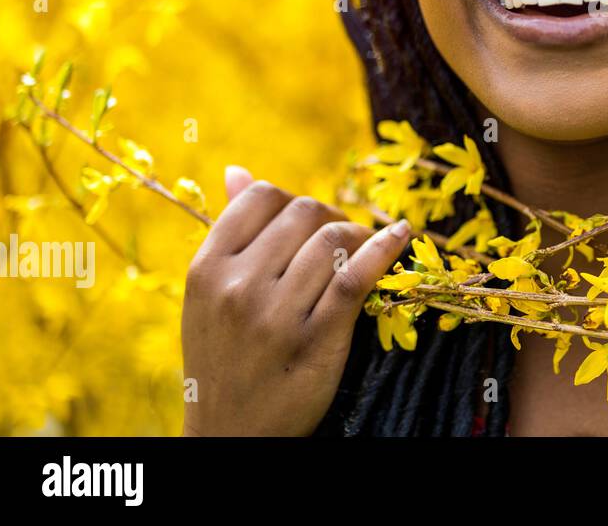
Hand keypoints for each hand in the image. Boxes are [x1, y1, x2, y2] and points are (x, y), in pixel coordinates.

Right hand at [181, 166, 411, 435]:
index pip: (261, 197)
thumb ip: (229, 234)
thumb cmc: (223, 358)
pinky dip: (385, 249)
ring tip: (363, 249)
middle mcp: (237, 287)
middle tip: (341, 238)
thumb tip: (237, 171)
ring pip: (334, 239)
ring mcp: (277, 315)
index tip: (305, 224)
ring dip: (359, 235)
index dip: (292, 201)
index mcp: (207, 269)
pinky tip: (401, 236)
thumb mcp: (208, 298)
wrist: (231, 435)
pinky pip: (358, 276)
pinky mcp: (317, 340)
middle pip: (304, 213)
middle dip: (330, 217)